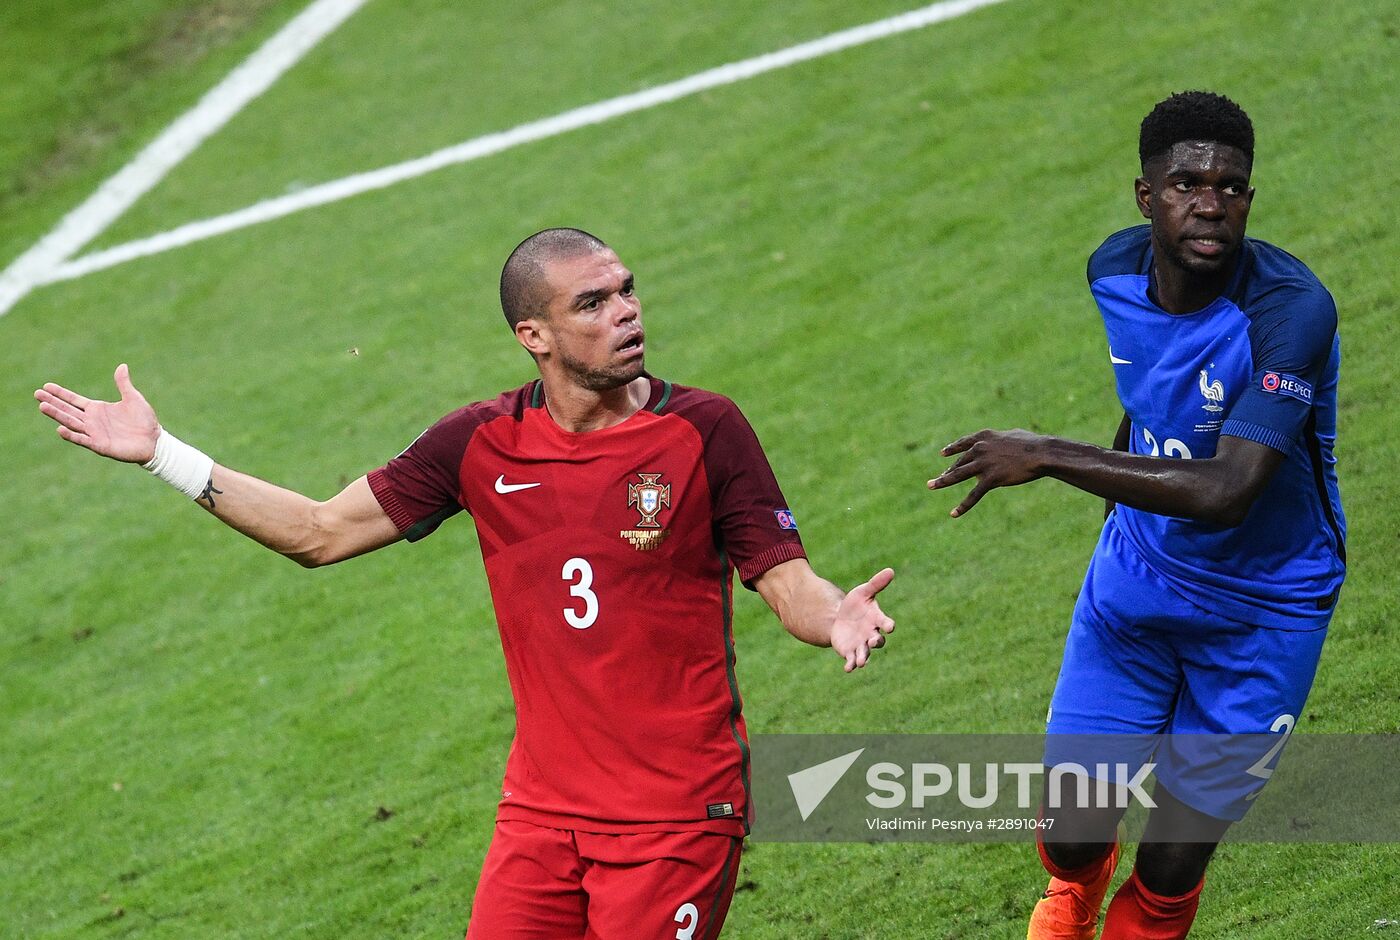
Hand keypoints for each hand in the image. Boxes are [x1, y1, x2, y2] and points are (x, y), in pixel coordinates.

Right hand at [34, 364, 159, 463]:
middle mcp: (92, 420)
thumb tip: (122, 366)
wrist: (154, 441)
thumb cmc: (144, 421)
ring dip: (57, 415)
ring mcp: (94, 433)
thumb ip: (124, 384)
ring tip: (42, 406)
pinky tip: (60, 429)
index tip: (46, 386)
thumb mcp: (133, 398)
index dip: (61, 393)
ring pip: (71, 423)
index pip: (74, 400)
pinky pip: (82, 440)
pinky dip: (71, 435)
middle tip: (37, 394)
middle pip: (67, 410)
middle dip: (53, 402)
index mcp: (97, 409)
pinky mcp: (99, 445)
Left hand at [830, 567, 895, 671]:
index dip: (888, 625)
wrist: (841, 618)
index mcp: (877, 620)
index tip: (890, 626)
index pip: (885, 623)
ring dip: (864, 658)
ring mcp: (861, 644)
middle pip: (877, 641)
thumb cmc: (856, 604)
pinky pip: (852, 660)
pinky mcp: (850, 651)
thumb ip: (876, 584)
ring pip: (865, 653)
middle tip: (874, 641)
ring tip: (862, 662)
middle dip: (876, 642)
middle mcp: (871, 634)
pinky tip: (848, 668)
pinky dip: (851, 664)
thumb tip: (890, 570)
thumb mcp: (863, 592)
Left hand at [927, 429, 1047, 516]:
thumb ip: (1000, 441)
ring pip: (958, 475)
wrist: (1041, 452)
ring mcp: (983, 464)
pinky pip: (974, 495)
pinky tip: (953, 513)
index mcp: (984, 437)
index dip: (952, 449)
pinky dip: (963, 505)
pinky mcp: (990, 479)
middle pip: (959, 462)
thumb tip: (1000, 445)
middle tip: (935, 480)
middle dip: (947, 472)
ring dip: (942, 481)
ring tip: (930, 485)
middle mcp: (979, 449)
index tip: (943, 454)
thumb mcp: (1011, 436)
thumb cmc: (1032, 443)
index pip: (963, 444)